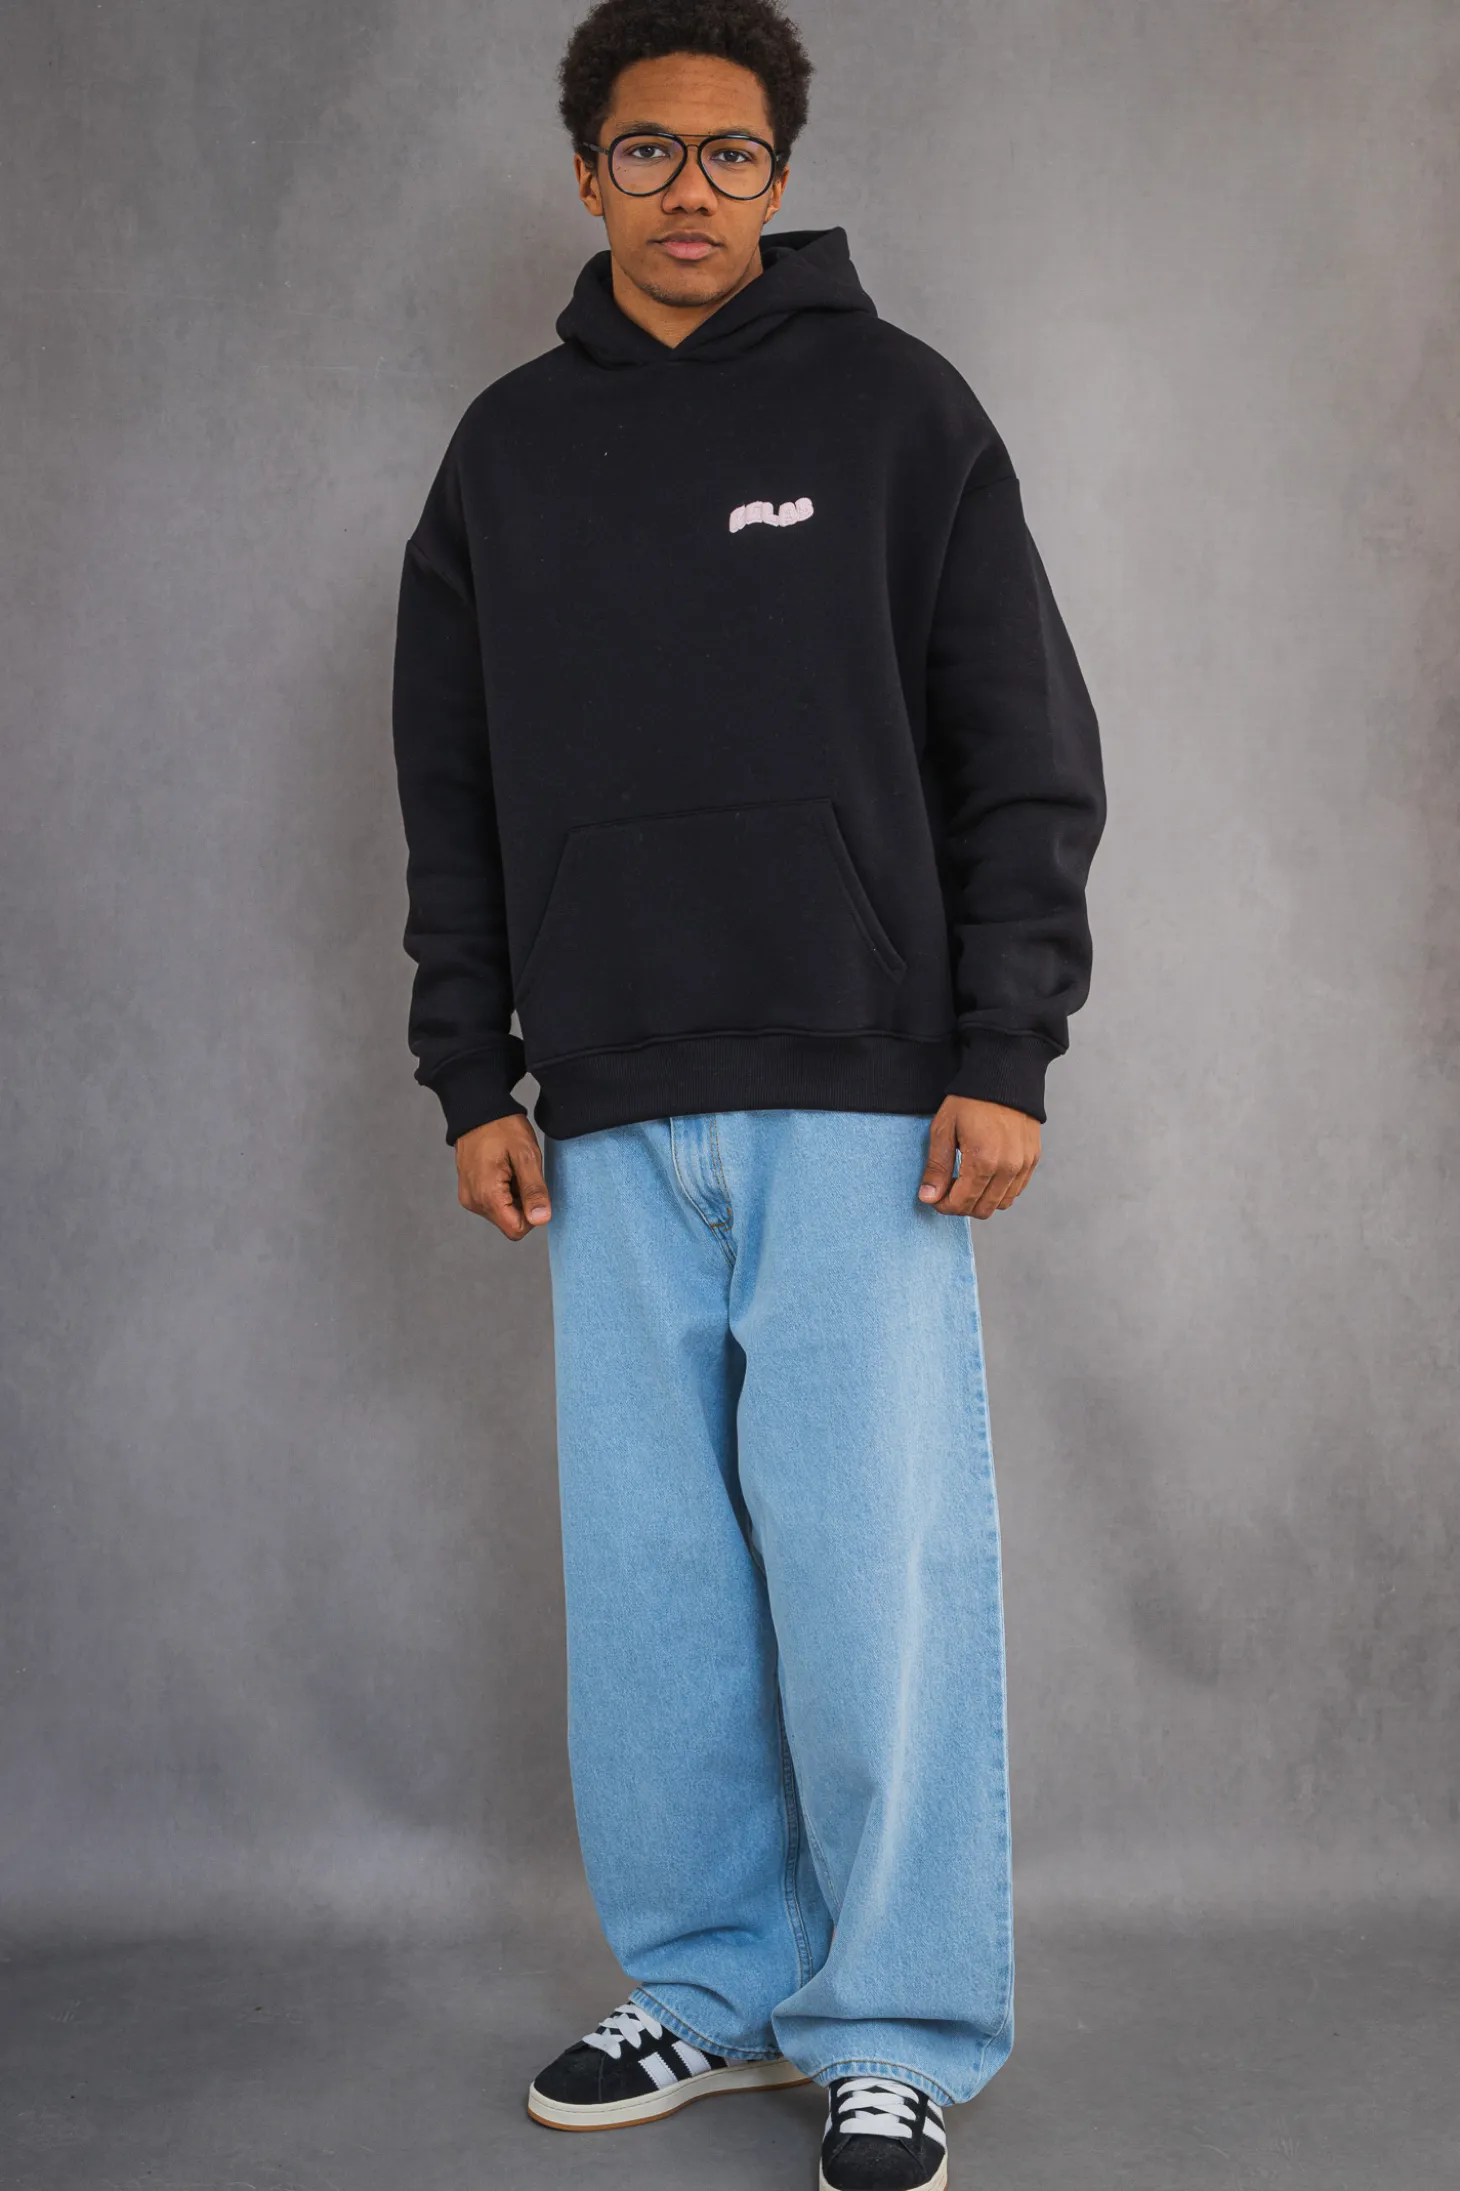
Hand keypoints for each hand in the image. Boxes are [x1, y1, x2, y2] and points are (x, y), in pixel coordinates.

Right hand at [454, 1114, 551, 1238]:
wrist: (478, 1110)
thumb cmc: (502, 1128)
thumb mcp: (526, 1156)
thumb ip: (534, 1190)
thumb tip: (541, 1219)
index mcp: (487, 1195)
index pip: (517, 1229)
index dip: (532, 1213)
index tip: (532, 1187)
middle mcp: (474, 1202)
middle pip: (509, 1222)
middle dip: (522, 1203)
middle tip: (521, 1173)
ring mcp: (469, 1198)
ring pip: (502, 1214)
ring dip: (513, 1197)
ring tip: (511, 1169)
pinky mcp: (469, 1193)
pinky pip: (492, 1204)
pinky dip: (503, 1192)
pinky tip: (502, 1170)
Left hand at [918, 1096, 1040, 1218]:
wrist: (1004, 1076)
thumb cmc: (970, 1100)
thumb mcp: (944, 1129)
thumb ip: (937, 1167)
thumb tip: (928, 1198)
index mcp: (983, 1161)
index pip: (962, 1203)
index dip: (943, 1205)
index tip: (934, 1197)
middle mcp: (1008, 1168)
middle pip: (982, 1209)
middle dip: (961, 1205)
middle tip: (949, 1189)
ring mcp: (1024, 1165)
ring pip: (1001, 1204)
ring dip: (981, 1200)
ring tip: (967, 1181)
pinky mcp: (1032, 1160)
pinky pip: (1016, 1190)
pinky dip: (999, 1191)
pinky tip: (985, 1174)